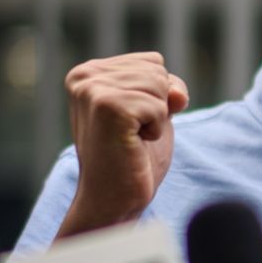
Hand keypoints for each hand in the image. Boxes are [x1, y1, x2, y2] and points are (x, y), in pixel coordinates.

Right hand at [57, 52, 189, 237]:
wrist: (112, 200)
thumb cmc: (132, 157)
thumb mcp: (154, 111)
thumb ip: (168, 88)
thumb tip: (177, 94)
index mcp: (88, 72)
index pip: (153, 61)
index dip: (157, 95)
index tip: (131, 121)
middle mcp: (84, 76)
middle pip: (158, 70)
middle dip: (158, 106)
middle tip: (132, 134)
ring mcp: (93, 90)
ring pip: (160, 85)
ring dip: (156, 118)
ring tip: (131, 139)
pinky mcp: (108, 107)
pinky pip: (159, 105)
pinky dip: (156, 129)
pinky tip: (134, 144)